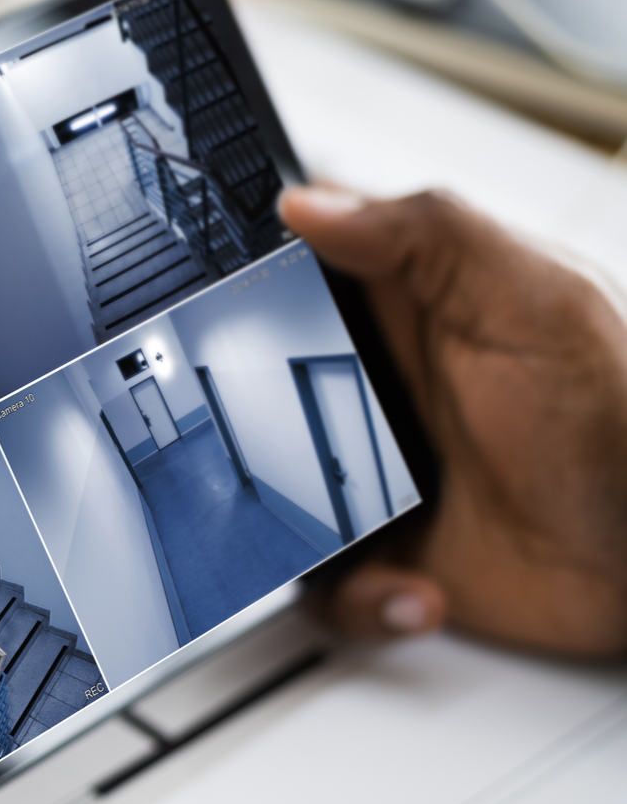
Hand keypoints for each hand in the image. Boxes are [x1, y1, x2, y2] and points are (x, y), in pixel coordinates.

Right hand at [281, 186, 626, 656]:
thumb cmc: (625, 419)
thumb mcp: (536, 303)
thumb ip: (429, 237)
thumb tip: (310, 203)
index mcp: (410, 311)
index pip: (295, 274)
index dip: (243, 285)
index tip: (217, 312)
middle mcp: (381, 391)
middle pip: (252, 396)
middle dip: (243, 436)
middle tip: (276, 454)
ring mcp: (375, 475)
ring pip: (271, 500)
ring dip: (301, 537)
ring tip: (362, 540)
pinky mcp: (387, 554)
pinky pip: (325, 586)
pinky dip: (361, 600)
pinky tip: (415, 588)